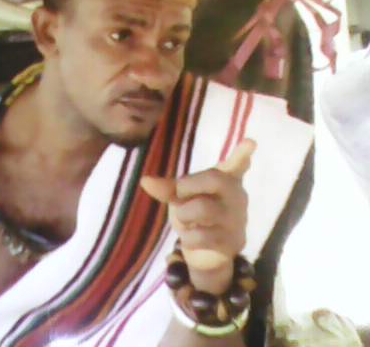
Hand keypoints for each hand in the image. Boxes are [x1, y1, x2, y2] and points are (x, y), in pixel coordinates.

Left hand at [141, 139, 255, 294]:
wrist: (205, 254)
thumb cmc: (194, 215)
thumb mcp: (180, 198)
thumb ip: (167, 188)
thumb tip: (145, 180)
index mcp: (227, 180)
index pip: (237, 164)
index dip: (242, 153)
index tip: (250, 141)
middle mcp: (237, 196)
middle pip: (214, 178)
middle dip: (188, 185)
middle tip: (180, 195)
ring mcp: (237, 219)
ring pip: (203, 208)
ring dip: (183, 215)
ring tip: (186, 221)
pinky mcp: (232, 241)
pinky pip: (201, 235)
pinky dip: (188, 238)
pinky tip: (193, 239)